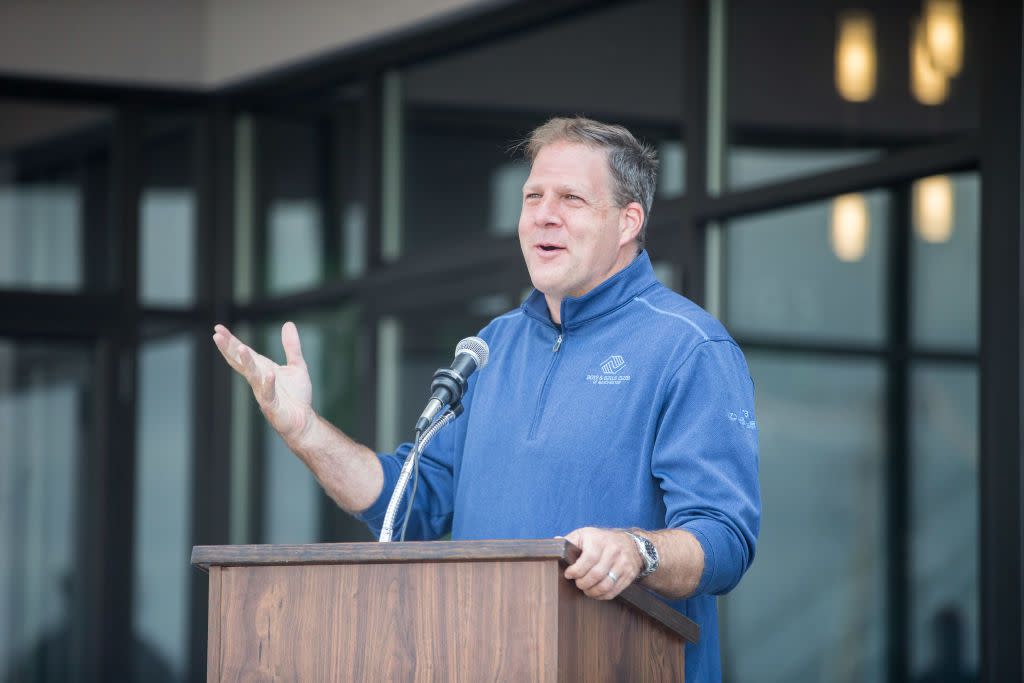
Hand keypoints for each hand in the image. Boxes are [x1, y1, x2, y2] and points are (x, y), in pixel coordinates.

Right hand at [212, 322, 312, 440]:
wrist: (303, 421)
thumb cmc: (296, 396)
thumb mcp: (296, 365)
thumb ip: (291, 346)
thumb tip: (288, 323)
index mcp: (262, 369)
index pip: (243, 353)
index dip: (231, 341)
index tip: (218, 328)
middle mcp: (258, 380)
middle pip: (240, 362)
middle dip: (229, 349)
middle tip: (217, 335)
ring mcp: (263, 393)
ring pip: (252, 376)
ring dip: (246, 363)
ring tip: (241, 347)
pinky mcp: (273, 406)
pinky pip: (269, 394)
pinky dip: (268, 384)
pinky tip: (269, 374)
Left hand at [562, 527, 643, 599]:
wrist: (630, 543)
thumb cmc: (601, 540)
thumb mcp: (585, 534)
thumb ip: (570, 540)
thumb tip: (555, 542)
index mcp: (599, 540)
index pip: (588, 559)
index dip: (576, 570)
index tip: (569, 574)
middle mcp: (613, 550)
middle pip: (596, 574)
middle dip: (583, 583)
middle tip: (578, 583)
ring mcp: (623, 563)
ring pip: (606, 585)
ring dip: (592, 591)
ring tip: (586, 589)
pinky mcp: (629, 574)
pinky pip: (614, 591)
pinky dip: (602, 596)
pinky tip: (596, 592)